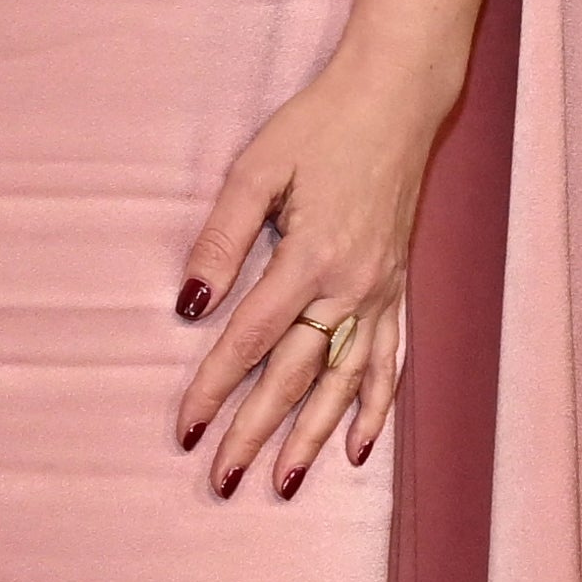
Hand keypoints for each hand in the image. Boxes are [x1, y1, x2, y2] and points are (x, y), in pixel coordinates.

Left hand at [168, 55, 455, 496]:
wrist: (397, 98)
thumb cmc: (320, 125)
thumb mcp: (256, 169)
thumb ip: (221, 239)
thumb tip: (190, 304)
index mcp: (309, 259)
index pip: (249, 342)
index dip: (212, 389)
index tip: (184, 429)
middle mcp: (350, 288)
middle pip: (294, 377)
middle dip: (255, 433)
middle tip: (221, 480)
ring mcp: (380, 293)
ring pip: (342, 384)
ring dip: (312, 437)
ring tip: (284, 483)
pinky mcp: (396, 289)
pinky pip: (387, 362)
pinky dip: (373, 408)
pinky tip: (356, 447)